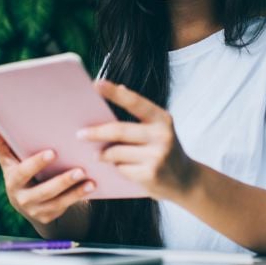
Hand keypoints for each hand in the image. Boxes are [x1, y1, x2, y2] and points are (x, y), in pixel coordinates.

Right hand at [0, 122, 94, 226]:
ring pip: (58, 202)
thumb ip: (1, 143)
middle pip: (44, 191)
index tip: (52, 153)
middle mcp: (22, 199)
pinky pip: (65, 207)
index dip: (36, 164)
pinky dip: (79, 197)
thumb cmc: (18, 171)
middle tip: (79, 170)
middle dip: (62, 181)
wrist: (24, 201)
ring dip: (75, 191)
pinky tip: (91, 186)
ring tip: (90, 180)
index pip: (23, 172)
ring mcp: (36, 210)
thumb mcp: (8, 159)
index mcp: (13, 181)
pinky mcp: (48, 216)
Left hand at [78, 79, 197, 200]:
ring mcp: (157, 156)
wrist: (186, 180)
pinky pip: (121, 169)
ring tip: (97, 155)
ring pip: (116, 153)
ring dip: (103, 154)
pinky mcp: (150, 175)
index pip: (135, 102)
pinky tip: (116, 168)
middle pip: (119, 130)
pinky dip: (116, 168)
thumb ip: (138, 116)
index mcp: (162, 118)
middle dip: (96, 132)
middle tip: (80, 134)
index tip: (96, 84)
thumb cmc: (162, 149)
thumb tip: (115, 94)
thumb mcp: (156, 130)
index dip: (114, 93)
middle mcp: (161, 135)